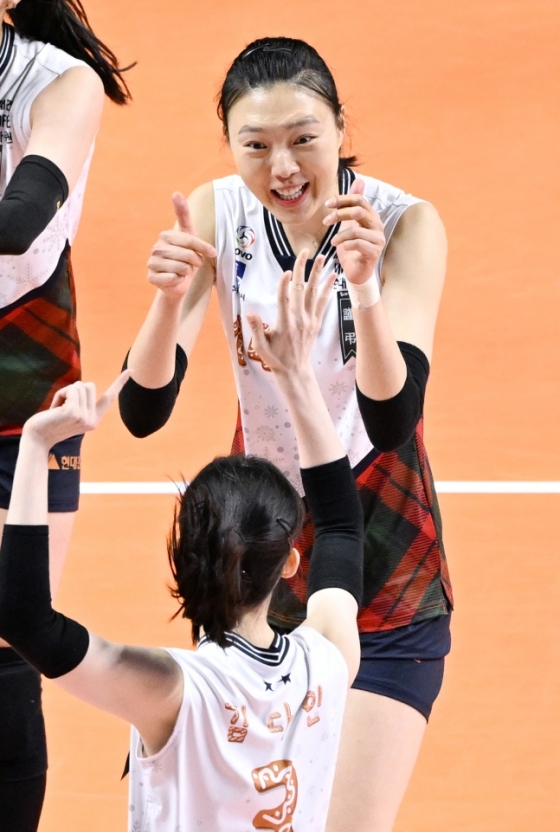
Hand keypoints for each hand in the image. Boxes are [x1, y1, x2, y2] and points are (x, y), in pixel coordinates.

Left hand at [22, 371, 131, 449]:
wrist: (37, 437)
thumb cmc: (49, 422)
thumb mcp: (69, 411)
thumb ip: (78, 401)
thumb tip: (81, 387)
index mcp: (93, 420)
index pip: (109, 398)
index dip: (120, 383)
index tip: (131, 370)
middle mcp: (92, 420)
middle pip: (90, 386)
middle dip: (74, 389)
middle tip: (62, 406)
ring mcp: (84, 417)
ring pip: (80, 386)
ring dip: (65, 392)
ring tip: (57, 409)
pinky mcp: (74, 413)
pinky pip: (71, 389)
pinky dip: (60, 394)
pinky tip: (55, 409)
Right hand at [147, 192, 215, 299]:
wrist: (178, 281)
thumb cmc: (186, 257)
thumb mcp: (188, 235)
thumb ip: (183, 215)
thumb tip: (176, 192)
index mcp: (165, 235)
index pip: (190, 240)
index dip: (203, 248)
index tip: (213, 253)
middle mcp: (156, 247)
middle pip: (187, 255)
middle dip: (196, 261)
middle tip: (194, 264)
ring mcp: (152, 263)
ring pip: (181, 268)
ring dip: (188, 272)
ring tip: (185, 270)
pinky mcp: (151, 277)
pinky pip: (174, 279)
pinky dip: (179, 280)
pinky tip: (176, 278)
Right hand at [246, 250, 334, 375]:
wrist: (294, 370)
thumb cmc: (274, 358)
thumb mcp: (260, 346)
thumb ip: (256, 329)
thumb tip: (249, 313)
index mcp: (284, 324)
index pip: (284, 301)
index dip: (285, 286)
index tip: (287, 272)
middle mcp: (299, 320)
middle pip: (301, 290)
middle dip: (302, 269)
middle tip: (305, 252)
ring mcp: (309, 320)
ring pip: (314, 293)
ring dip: (318, 274)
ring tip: (322, 257)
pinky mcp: (316, 322)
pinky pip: (323, 302)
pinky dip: (327, 289)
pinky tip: (332, 276)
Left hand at [324, 178, 384, 284]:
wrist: (357, 272)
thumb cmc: (352, 248)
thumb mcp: (349, 223)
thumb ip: (351, 205)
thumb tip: (359, 180)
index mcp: (371, 216)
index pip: (359, 200)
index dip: (342, 200)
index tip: (327, 205)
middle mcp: (377, 225)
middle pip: (358, 211)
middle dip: (339, 214)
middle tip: (326, 221)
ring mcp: (378, 239)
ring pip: (356, 230)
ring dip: (340, 235)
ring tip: (333, 242)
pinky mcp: (374, 252)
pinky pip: (358, 244)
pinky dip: (346, 245)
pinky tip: (341, 248)